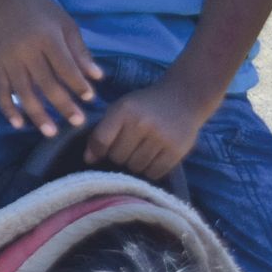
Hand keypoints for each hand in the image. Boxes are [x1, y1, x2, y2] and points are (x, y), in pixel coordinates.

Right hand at [0, 0, 101, 136]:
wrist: (5, 0)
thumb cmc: (42, 12)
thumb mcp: (66, 24)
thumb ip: (80, 52)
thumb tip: (97, 78)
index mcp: (46, 37)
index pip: (65, 67)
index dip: (78, 84)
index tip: (91, 98)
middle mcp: (25, 50)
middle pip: (45, 83)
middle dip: (63, 105)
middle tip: (78, 122)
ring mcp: (8, 59)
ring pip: (23, 92)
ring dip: (37, 114)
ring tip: (51, 132)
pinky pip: (0, 91)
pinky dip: (8, 109)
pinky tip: (19, 124)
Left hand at [85, 77, 212, 179]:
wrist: (183, 98)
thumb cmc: (145, 106)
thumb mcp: (121, 109)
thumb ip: (102, 131)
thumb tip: (88, 159)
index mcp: (124, 110)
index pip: (101, 141)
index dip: (96, 152)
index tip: (98, 155)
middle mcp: (142, 123)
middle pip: (118, 157)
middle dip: (117, 157)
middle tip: (125, 149)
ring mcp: (161, 137)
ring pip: (136, 167)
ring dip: (134, 165)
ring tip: (139, 153)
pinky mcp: (176, 150)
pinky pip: (155, 173)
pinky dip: (150, 171)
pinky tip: (151, 159)